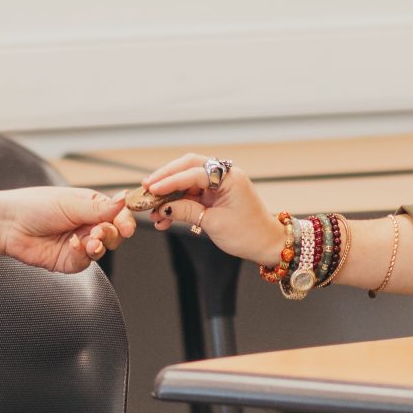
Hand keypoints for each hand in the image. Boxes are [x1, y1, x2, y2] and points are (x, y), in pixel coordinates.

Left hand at [0, 186, 135, 273]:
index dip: (125, 221)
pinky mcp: (68, 261)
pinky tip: (73, 246)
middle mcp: (86, 225)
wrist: (8, 225)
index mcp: (90, 205)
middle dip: (111, 234)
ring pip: (102, 250)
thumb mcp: (70, 203)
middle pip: (114, 234)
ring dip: (99, 246)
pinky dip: (82, 255)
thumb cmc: (34, 206)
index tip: (127, 227)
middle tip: (100, 232)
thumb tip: (125, 198)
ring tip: (89, 241)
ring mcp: (79, 244)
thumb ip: (99, 207)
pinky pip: (85, 262)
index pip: (117, 214)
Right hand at [133, 154, 283, 265]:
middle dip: (165, 178)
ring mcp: (218, 184)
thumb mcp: (213, 223)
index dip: (170, 181)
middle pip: (188, 167)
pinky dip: (177, 204)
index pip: (194, 172)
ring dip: (169, 195)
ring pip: (186, 182)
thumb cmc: (247, 234)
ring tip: (153, 211)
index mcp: (229, 178)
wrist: (265, 244)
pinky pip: (191, 194)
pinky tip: (164, 218)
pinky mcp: (214, 194)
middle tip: (146, 187)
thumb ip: (186, 211)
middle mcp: (224, 175)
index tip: (152, 189)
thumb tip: (162, 207)